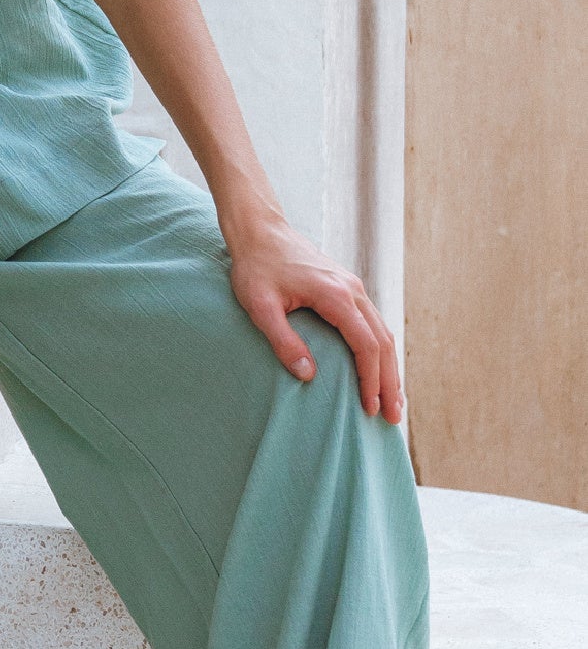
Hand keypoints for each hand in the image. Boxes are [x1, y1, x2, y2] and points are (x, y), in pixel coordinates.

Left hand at [225, 210, 401, 423]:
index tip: (370, 408)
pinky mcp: (347, 288)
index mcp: (336, 295)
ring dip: (389, 368)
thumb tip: (308, 376)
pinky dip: (380, 350)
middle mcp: (352, 290)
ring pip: (382, 332)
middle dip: (390, 382)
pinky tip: (378, 369)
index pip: (365, 345)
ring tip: (393, 400)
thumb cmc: (255, 268)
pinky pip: (372, 323)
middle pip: (383, 341)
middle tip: (392, 417)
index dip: (370, 379)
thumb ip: (283, 341)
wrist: (260, 231)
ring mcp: (353, 287)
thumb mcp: (260, 307)